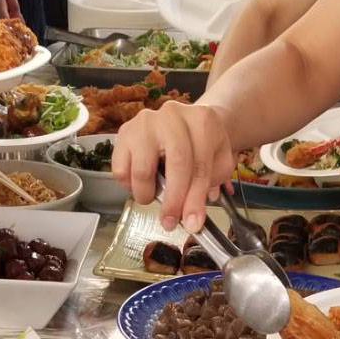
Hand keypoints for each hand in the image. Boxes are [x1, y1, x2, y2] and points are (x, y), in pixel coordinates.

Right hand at [110, 100, 238, 230]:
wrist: (186, 121)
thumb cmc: (202, 143)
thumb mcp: (219, 159)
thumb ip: (210, 184)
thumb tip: (192, 214)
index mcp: (202, 121)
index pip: (200, 166)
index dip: (196, 200)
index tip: (192, 223)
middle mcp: (173, 115)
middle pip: (175, 165)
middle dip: (173, 201)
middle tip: (170, 222)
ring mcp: (145, 122)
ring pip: (143, 169)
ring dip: (147, 193)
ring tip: (153, 197)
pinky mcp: (125, 131)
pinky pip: (121, 168)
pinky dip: (129, 185)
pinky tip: (141, 183)